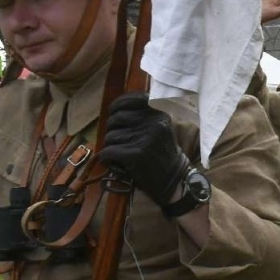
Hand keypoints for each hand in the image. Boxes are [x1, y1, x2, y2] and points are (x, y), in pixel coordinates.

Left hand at [96, 93, 190, 209]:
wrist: (174, 179)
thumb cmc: (163, 153)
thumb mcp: (160, 128)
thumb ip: (143, 115)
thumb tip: (115, 111)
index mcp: (158, 113)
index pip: (130, 100)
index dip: (117, 106)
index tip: (113, 112)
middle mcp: (153, 123)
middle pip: (116, 119)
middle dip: (112, 130)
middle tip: (117, 140)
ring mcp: (145, 139)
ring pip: (110, 136)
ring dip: (110, 146)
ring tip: (118, 153)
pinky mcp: (136, 155)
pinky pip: (109, 151)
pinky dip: (106, 157)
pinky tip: (110, 161)